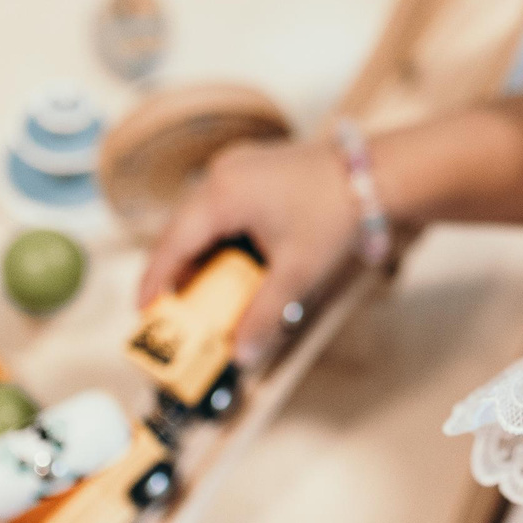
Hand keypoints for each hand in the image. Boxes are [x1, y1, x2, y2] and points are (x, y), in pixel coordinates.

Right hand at [136, 137, 361, 364]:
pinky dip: (220, 239)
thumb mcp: (296, 272)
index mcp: (222, 193)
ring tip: (207, 296)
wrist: (378, 174)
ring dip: (202, 257)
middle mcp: (221, 174)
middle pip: (182, 231)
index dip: (156, 281)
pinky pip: (221, 208)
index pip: (173, 243)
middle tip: (176, 312)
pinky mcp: (253, 169)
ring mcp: (237, 167)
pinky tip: (234, 266)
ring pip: (201, 219)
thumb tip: (241, 356)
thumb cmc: (337, 215)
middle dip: (179, 274)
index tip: (144, 312)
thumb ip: (263, 315)